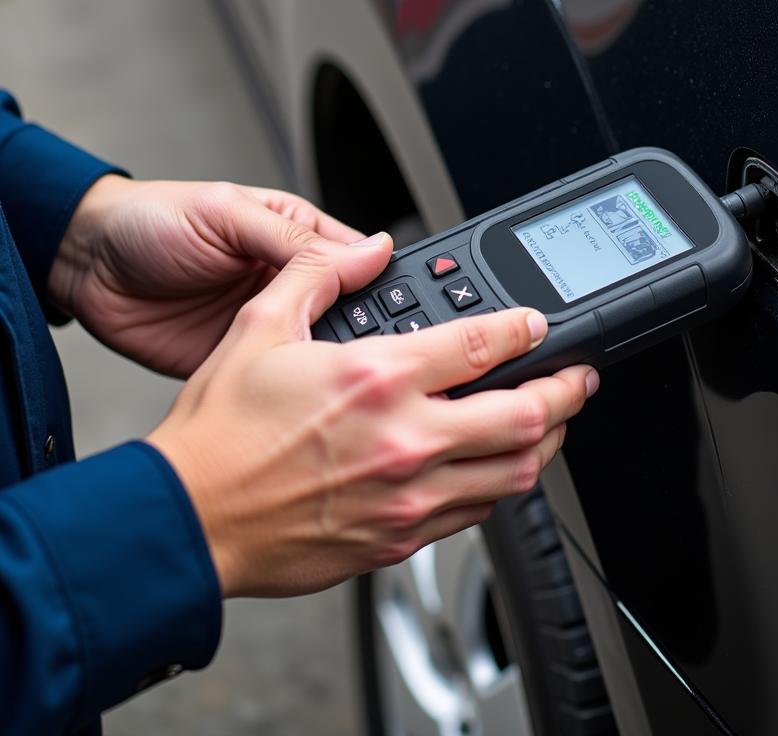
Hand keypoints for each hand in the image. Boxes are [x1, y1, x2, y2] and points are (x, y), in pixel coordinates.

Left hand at [48, 175, 367, 376]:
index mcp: (299, 241)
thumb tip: (371, 249)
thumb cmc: (151, 221)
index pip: (361, 265)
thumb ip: (298, 240)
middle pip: (348, 315)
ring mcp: (265, 327)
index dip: (386, 287)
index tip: (408, 312)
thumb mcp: (229, 214)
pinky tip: (301, 399)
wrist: (85, 266)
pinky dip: (287, 393)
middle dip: (363, 335)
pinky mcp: (237, 362)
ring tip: (341, 378)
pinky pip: (274, 381)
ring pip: (316, 353)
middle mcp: (288, 286)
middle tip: (372, 354)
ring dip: (327, 365)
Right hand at [147, 239, 597, 597]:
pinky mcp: (400, 540)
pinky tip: (498, 470)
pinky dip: (501, 487)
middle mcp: (404, 439)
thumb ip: (319, 274)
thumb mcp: (260, 326)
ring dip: (545, 444)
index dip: (526, 327)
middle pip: (524, 415)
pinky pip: (477, 514)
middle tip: (577, 377)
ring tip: (553, 423)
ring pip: (514, 473)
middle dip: (566, 392)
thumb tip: (366, 247)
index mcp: (377, 378)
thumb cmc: (220, 433)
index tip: (537, 324)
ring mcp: (408, 496)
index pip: (483, 343)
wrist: (188, 519)